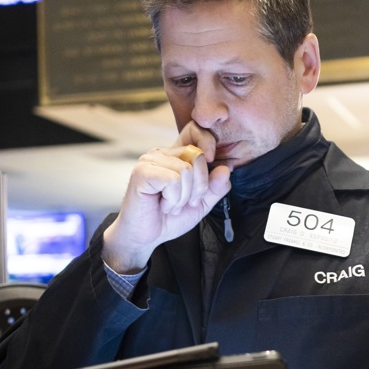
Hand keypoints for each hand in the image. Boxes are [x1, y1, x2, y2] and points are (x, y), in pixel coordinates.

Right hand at [102, 122, 230, 273]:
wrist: (146, 237)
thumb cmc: (169, 218)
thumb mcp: (201, 203)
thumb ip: (215, 187)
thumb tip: (226, 169)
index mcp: (176, 154)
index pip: (196, 130)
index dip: (208, 142)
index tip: (212, 162)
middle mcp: (162, 153)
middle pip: (198, 157)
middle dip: (198, 187)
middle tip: (184, 201)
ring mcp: (150, 160)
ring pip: (186, 170)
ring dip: (184, 197)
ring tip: (170, 204)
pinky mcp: (142, 172)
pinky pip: (173, 180)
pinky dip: (173, 199)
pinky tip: (162, 205)